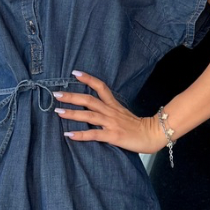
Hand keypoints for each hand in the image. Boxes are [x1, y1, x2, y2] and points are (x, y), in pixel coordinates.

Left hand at [52, 70, 168, 157]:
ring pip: (89, 115)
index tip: (74, 73)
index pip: (100, 87)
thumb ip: (112, 111)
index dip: (88, 79)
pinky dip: (81, 135)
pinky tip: (69, 135)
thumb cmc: (140, 127)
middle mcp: (111, 112)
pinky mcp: (113, 135)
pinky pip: (94, 134)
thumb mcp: (124, 115)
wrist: (154, 135)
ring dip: (72, 113)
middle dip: (71, 96)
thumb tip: (98, 111)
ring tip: (58, 111)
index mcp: (114, 105)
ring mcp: (111, 123)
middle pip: (89, 100)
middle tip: (56, 94)